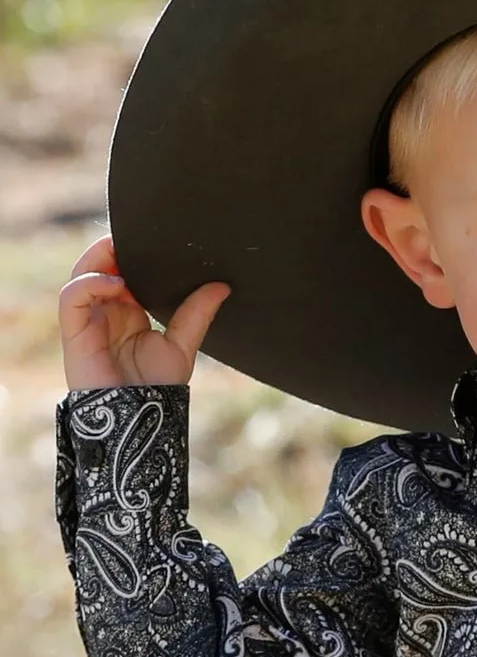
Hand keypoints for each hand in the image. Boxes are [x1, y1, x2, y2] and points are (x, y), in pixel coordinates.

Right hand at [59, 234, 230, 390]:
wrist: (140, 420)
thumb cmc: (158, 388)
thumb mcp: (183, 346)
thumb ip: (197, 314)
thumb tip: (222, 285)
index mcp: (130, 312)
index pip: (125, 272)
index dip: (134, 253)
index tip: (157, 239)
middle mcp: (107, 312)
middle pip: (102, 267)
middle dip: (116, 249)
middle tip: (139, 236)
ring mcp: (89, 320)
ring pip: (83, 275)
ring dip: (100, 258)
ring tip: (122, 249)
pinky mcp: (74, 331)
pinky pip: (72, 297)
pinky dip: (92, 284)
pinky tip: (118, 285)